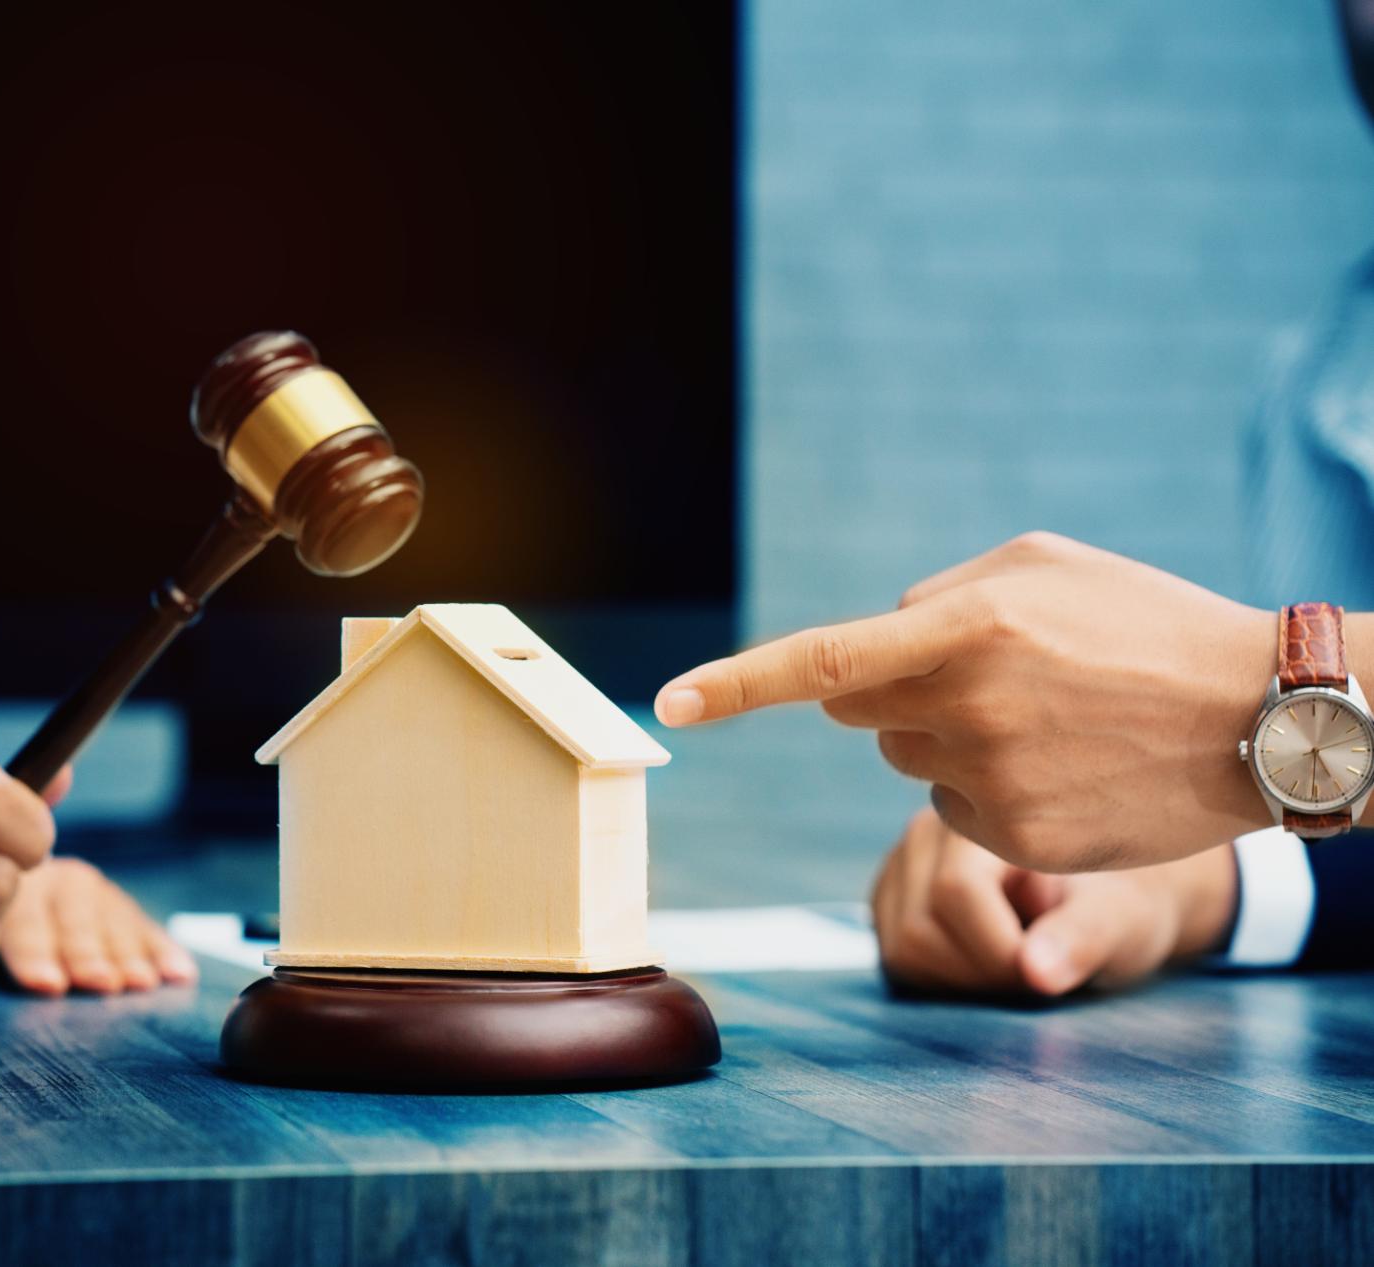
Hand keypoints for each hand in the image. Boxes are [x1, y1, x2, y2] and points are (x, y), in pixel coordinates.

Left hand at [0, 857, 197, 994]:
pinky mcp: (127, 909)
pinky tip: (180, 974)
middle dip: (89, 954)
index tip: (47, 985)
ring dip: (130, 956)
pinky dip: (166, 952)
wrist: (27, 901)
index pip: (23, 923)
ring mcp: (98, 892)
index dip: (34, 955)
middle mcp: (58, 883)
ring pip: (116, 921)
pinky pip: (150, 929)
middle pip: (75, 920)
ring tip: (140, 983)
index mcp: (12, 894)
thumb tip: (1, 991)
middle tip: (102, 983)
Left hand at [656, 532, 1278, 871]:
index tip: (669, 706)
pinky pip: (949, 807)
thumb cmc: (1144, 623)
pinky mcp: (1013, 838)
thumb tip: (870, 644)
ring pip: (902, 761)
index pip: (822, 661)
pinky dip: (983, 786)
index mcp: (968, 627)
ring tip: (1043, 718)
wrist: (1260, 718)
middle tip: (982, 671)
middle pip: (854, 713)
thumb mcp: (1043, 564)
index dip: (738, 683)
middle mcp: (966, 709)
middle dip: (888, 691)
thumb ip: (938, 591)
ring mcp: (989, 782)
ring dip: (941, 737)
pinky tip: (1058, 766)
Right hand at [872, 808, 1237, 995]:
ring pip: (902, 947)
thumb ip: (1082, 940)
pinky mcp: (890, 903)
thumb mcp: (1122, 920)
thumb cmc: (1121, 904)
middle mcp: (924, 833)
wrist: (1106, 899)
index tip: (1052, 966)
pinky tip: (990, 961)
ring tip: (1018, 959)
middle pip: (920, 928)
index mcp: (979, 812)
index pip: (954, 892)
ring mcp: (898, 868)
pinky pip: (898, 959)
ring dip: (965, 977)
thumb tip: (1036, 973)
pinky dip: (947, 978)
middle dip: (984, 970)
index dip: (1001, 950)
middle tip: (1040, 966)